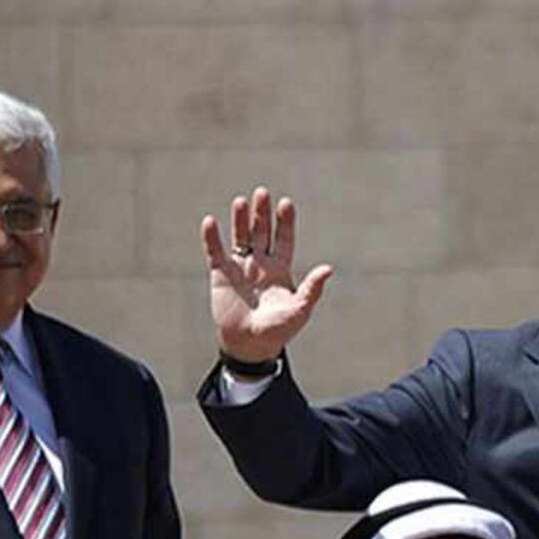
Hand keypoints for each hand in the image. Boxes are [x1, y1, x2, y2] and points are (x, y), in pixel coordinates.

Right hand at [200, 187, 332, 362]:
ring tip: (241, 201)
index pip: (284, 239)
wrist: (250, 346)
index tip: (286, 203)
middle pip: (262, 232)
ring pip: (241, 237)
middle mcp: (261, 263)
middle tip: (262, 193)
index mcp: (281, 269)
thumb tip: (328, 269)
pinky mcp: (221, 275)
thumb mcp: (299, 310)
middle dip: (262, 213)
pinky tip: (210, 222)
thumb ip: (312, 289)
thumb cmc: (278, 330)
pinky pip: (215, 252)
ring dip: (240, 220)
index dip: (285, 222)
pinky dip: (212, 238)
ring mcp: (241, 267)